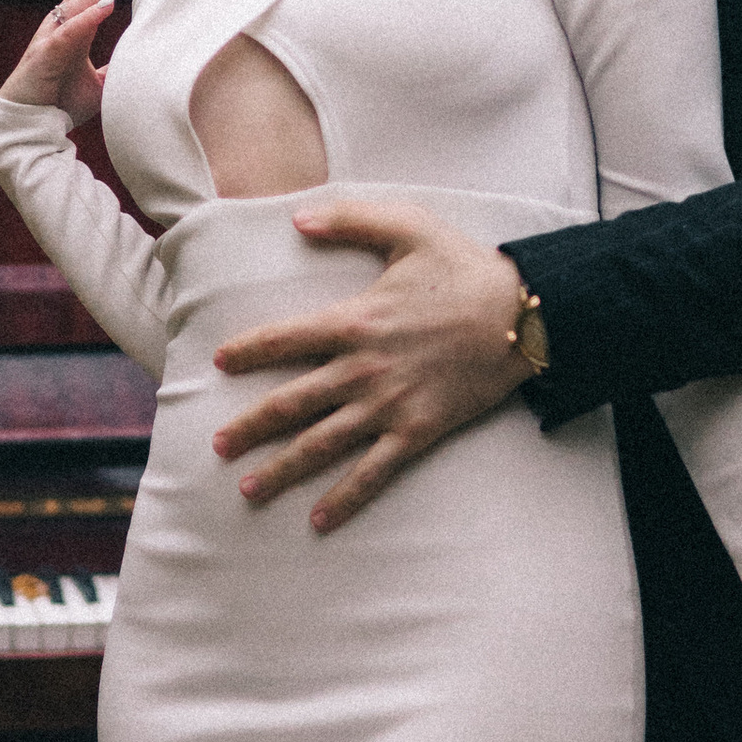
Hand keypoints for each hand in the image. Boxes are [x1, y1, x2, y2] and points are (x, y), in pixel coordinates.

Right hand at [0, 0, 150, 132]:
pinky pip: (71, 31)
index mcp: (75, 21)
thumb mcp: (100, 82)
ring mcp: (53, 34)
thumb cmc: (60, 101)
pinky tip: (111, 3)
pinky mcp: (46, 55)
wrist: (28, 125)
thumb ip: (117, 66)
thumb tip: (144, 61)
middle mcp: (63, 20)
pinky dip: (91, 16)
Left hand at [212, 198, 529, 529]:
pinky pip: (373, 472)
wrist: (523, 317)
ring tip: (248, 489)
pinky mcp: (417, 431)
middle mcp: (362, 369)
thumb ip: (350, 219)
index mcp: (354, 320)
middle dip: (249, 427)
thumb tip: (298, 220)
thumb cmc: (465, 268)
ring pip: (321, 445)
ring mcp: (388, 405)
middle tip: (218, 444)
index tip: (219, 362)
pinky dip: (345, 498)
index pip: (282, 340)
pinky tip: (319, 521)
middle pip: (290, 404)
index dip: (246, 351)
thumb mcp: (408, 225)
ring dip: (281, 470)